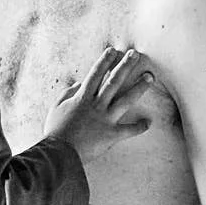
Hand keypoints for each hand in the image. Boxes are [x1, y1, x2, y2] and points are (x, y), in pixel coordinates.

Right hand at [43, 46, 158, 159]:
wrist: (59, 153)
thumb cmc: (55, 131)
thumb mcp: (56, 108)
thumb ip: (67, 94)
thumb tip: (78, 84)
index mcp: (82, 97)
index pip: (95, 74)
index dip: (104, 61)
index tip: (113, 51)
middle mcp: (96, 105)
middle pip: (114, 81)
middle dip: (125, 66)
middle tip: (135, 54)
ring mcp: (105, 119)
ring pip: (126, 100)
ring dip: (139, 88)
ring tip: (150, 77)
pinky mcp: (111, 134)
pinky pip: (129, 130)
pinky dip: (139, 127)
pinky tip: (149, 122)